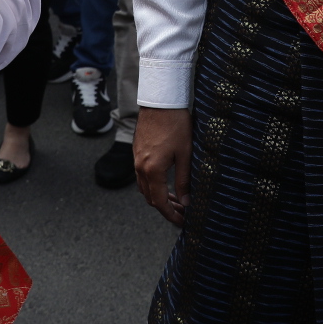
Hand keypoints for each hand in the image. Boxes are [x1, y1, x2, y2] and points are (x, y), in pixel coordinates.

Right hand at [134, 106, 192, 225]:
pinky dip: (153, 184)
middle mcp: (140, 167)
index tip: (181, 222)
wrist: (160, 101)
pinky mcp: (137, 151)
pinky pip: (142, 175)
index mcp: (152, 170)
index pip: (159, 202)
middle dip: (165, 208)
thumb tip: (185, 202)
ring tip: (176, 200)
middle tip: (181, 213)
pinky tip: (166, 182)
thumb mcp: (185, 154)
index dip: (170, 215)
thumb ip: (184, 180)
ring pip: (145, 187)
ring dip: (158, 196)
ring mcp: (137, 159)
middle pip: (150, 197)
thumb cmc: (176, 124)